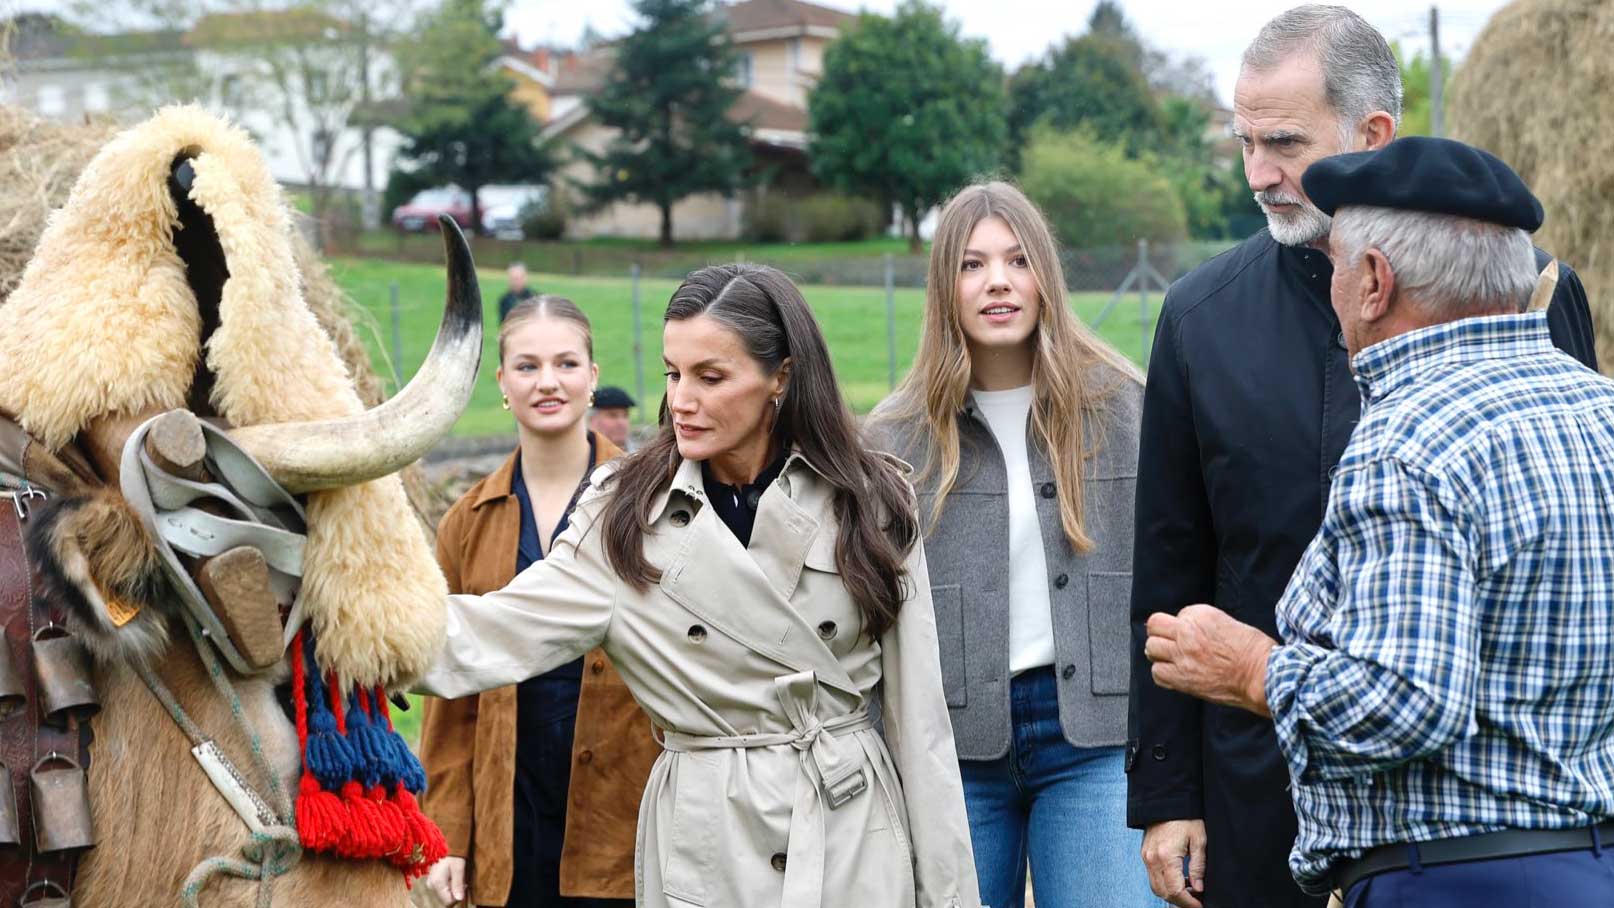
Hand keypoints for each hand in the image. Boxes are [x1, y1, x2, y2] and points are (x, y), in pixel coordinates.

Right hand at [425, 855, 466, 905]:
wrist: (447, 846)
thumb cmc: (454, 855)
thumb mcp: (458, 868)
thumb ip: (458, 884)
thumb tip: (459, 899)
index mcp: (437, 883)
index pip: (448, 902)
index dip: (458, 896)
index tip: (464, 886)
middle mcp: (431, 885)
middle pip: (446, 900)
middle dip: (455, 893)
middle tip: (461, 881)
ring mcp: (430, 884)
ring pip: (444, 895)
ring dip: (452, 890)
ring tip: (457, 878)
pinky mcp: (432, 882)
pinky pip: (442, 890)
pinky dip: (449, 887)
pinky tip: (452, 878)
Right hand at [1142, 819, 1206, 907]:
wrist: (1166, 800)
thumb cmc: (1185, 817)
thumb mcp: (1199, 840)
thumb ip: (1198, 867)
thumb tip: (1198, 888)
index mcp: (1166, 856)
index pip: (1175, 890)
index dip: (1189, 902)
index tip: (1200, 905)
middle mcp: (1152, 859)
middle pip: (1164, 893)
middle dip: (1180, 902)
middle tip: (1197, 902)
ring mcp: (1146, 857)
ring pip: (1156, 887)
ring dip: (1172, 894)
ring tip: (1190, 892)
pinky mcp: (1145, 854)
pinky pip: (1153, 877)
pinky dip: (1165, 884)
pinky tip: (1180, 880)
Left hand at [1145, 604, 1276, 715]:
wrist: (1262, 676)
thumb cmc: (1254, 651)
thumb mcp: (1228, 624)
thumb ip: (1204, 626)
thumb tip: (1191, 632)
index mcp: (1201, 615)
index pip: (1178, 615)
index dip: (1185, 625)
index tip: (1195, 635)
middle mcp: (1187, 633)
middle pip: (1154, 626)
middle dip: (1161, 633)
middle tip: (1170, 642)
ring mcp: (1182, 656)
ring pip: (1151, 649)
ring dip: (1159, 653)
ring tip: (1171, 659)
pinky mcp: (1182, 679)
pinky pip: (1157, 673)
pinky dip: (1163, 674)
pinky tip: (1174, 674)